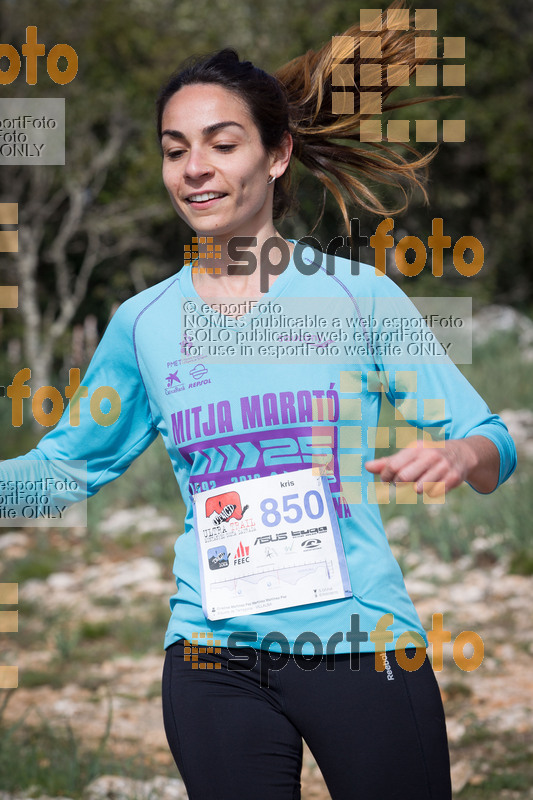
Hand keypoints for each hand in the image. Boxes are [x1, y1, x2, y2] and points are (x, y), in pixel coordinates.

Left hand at [364, 438, 485, 496]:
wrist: (462, 454)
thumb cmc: (428, 455)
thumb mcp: (409, 454)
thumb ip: (388, 462)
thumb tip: (367, 467)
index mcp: (416, 448)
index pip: (393, 466)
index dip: (385, 476)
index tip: (386, 479)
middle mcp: (430, 456)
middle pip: (404, 478)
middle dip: (399, 483)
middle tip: (402, 481)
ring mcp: (442, 467)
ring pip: (419, 488)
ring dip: (415, 489)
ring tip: (419, 481)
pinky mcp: (453, 479)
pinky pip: (433, 494)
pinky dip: (429, 492)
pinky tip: (434, 484)